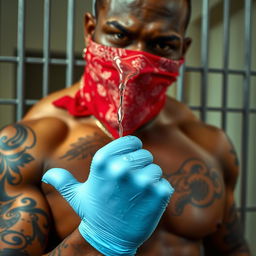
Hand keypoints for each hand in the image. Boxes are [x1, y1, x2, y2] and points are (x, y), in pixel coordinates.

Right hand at [42, 136, 173, 255]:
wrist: (110, 239)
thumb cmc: (94, 213)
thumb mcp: (76, 196)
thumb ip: (63, 181)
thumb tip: (48, 175)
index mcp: (103, 162)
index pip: (131, 140)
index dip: (132, 149)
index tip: (129, 159)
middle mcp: (121, 168)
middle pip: (145, 154)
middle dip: (140, 167)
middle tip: (130, 183)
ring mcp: (141, 181)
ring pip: (155, 169)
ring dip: (149, 180)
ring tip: (136, 194)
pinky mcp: (158, 193)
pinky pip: (164, 184)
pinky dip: (159, 193)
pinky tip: (145, 203)